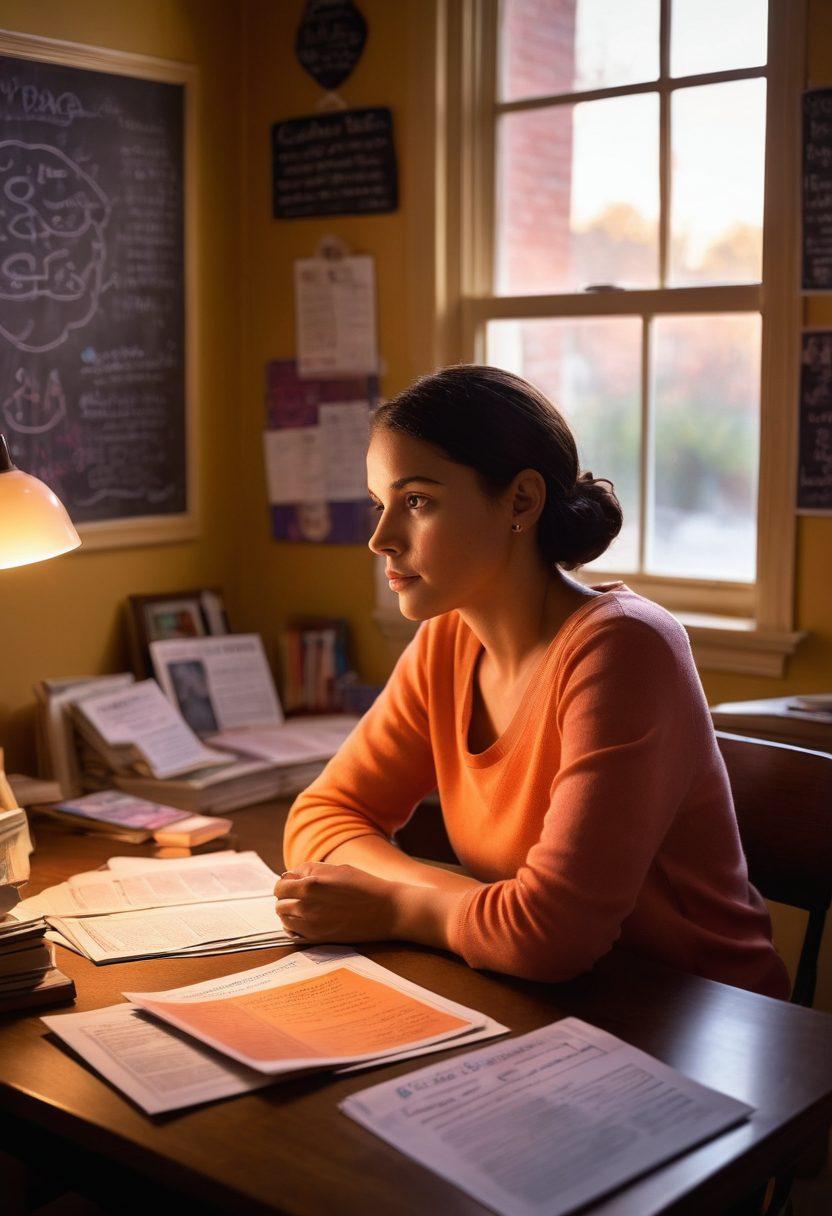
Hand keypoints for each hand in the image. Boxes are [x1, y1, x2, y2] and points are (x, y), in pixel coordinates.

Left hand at [274, 861, 399, 943]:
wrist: (386, 910)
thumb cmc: (363, 885)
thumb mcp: (335, 869)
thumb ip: (308, 871)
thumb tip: (288, 876)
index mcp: (310, 885)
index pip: (279, 887)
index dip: (285, 884)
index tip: (292, 884)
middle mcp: (306, 906)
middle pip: (279, 905)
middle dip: (286, 899)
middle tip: (300, 896)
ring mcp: (311, 925)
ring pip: (284, 920)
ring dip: (290, 913)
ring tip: (305, 908)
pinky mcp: (318, 939)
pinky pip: (293, 935)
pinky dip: (294, 928)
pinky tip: (306, 921)